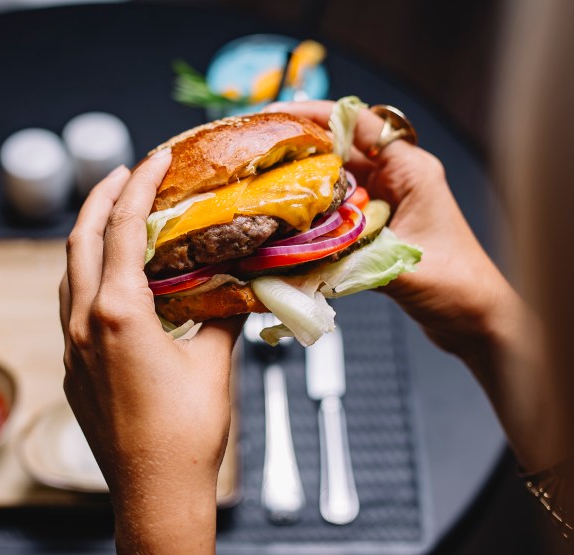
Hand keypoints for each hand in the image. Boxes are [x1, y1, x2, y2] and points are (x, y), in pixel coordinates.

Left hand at [60, 150, 243, 553]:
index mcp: (118, 313)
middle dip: (100, 197)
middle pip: (80, 239)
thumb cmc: (187, 433)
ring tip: (116, 214)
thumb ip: (223, 315)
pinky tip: (112, 276)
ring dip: (89, 235)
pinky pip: (71, 303)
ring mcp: (71, 346)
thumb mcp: (214, 363)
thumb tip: (238, 284)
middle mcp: (83, 323)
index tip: (153, 157)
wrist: (153, 493)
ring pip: (69, 271)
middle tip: (124, 171)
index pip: (123, 229)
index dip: (138, 185)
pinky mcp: (73, 368)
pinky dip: (88, 273)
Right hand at [265, 101, 513, 364]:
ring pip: (333, 178)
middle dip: (298, 146)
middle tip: (257, 152)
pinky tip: (284, 220)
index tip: (277, 116)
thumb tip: (298, 252)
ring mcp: (384, 201)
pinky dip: (310, 211)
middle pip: (339, 147)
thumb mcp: (402, 265)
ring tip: (262, 183)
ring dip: (301, 180)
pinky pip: (334, 208)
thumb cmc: (459, 286)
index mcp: (411, 171)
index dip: (315, 114)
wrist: (475, 320)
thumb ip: (352, 254)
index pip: (360, 122)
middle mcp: (396, 179)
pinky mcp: (374, 225)